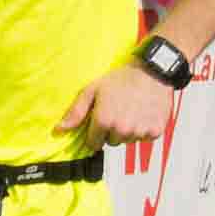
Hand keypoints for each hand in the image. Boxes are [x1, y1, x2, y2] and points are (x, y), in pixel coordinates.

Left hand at [64, 62, 178, 143]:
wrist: (152, 71)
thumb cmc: (120, 79)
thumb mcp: (93, 90)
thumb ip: (76, 112)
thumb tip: (59, 130)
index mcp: (104, 121)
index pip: (93, 144)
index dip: (95, 132)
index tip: (101, 120)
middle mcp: (121, 130)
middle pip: (111, 143)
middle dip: (112, 131)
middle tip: (118, 111)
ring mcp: (139, 132)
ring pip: (128, 141)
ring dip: (128, 130)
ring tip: (131, 110)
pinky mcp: (155, 132)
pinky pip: (144, 138)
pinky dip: (143, 129)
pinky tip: (143, 113)